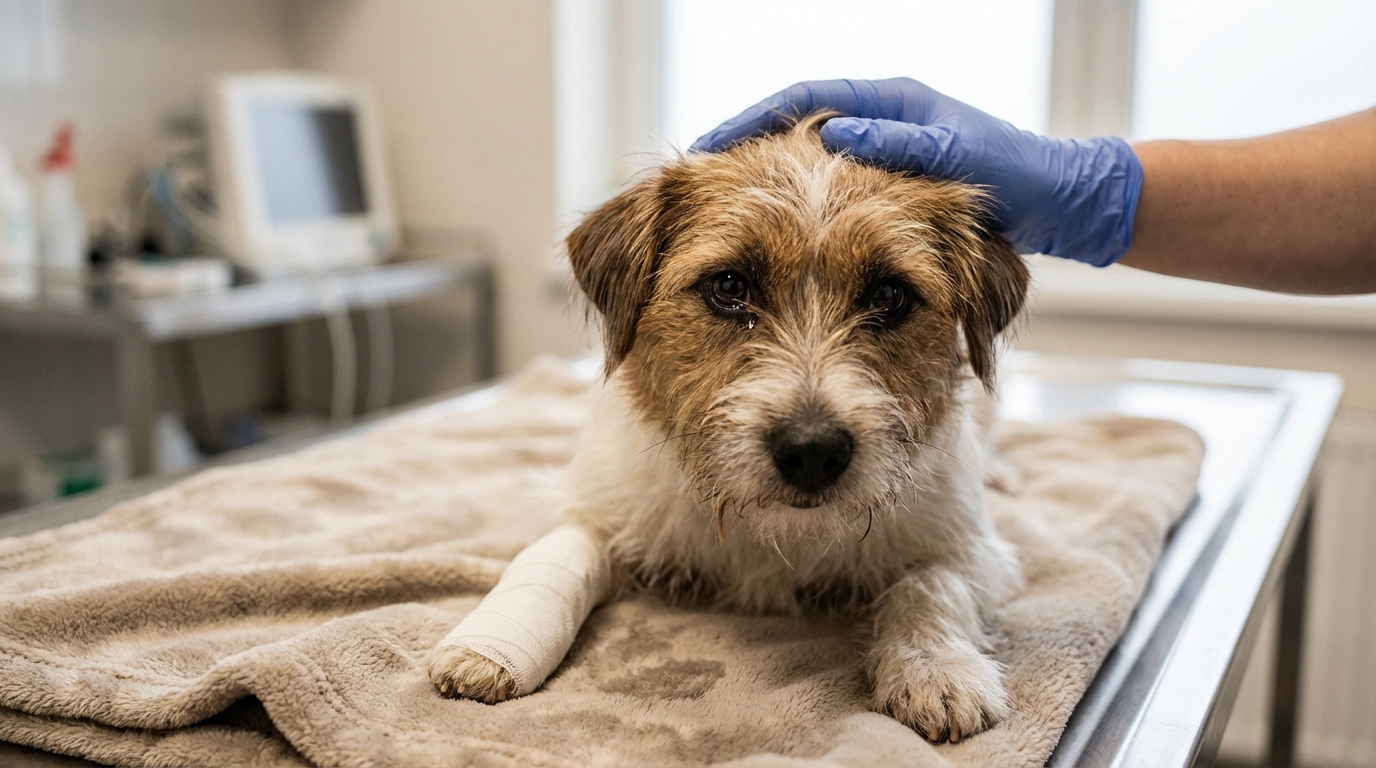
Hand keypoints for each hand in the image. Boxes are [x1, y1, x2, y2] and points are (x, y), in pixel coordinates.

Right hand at [691, 78, 1142, 266]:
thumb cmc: (1020, 178)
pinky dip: (794, 217)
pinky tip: (766, 247)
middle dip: (744, 155)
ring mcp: (880, 161)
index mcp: (892, 103)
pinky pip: (827, 201)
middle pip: (791, 133)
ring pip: (805, 171)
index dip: (751, 122)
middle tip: (695, 183)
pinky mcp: (887, 199)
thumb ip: (903, 146)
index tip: (709, 149)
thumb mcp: (961, 158)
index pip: (804, 101)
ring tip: (716, 218)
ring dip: (763, 190)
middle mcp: (879, 126)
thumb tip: (833, 134)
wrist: (1062, 207)